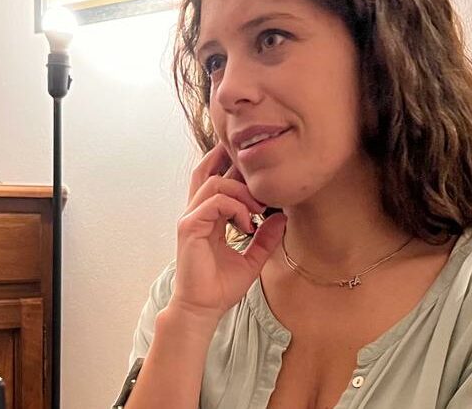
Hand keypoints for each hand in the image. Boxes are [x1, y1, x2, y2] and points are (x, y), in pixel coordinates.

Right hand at [165, 142, 286, 324]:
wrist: (204, 309)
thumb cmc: (221, 287)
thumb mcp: (253, 259)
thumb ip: (266, 238)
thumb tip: (282, 218)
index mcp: (207, 217)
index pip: (214, 178)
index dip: (232, 167)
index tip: (259, 171)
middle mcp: (196, 213)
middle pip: (206, 169)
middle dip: (231, 161)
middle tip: (260, 174)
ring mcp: (190, 218)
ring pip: (216, 182)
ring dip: (243, 192)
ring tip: (259, 210)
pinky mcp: (189, 227)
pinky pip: (215, 202)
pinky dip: (236, 208)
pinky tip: (248, 224)